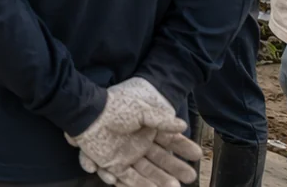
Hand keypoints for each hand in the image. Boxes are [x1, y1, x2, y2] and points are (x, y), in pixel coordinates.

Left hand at [66, 78, 198, 186]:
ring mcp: (127, 156)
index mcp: (146, 130)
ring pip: (148, 172)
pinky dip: (141, 185)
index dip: (183, 148)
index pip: (169, 141)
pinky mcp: (114, 165)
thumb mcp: (141, 110)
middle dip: (175, 169)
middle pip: (161, 160)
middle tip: (190, 177)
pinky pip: (130, 178)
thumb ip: (161, 119)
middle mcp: (138, 145)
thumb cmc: (114, 108)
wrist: (88, 114)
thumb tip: (183, 125)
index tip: (197, 155)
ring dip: (160, 180)